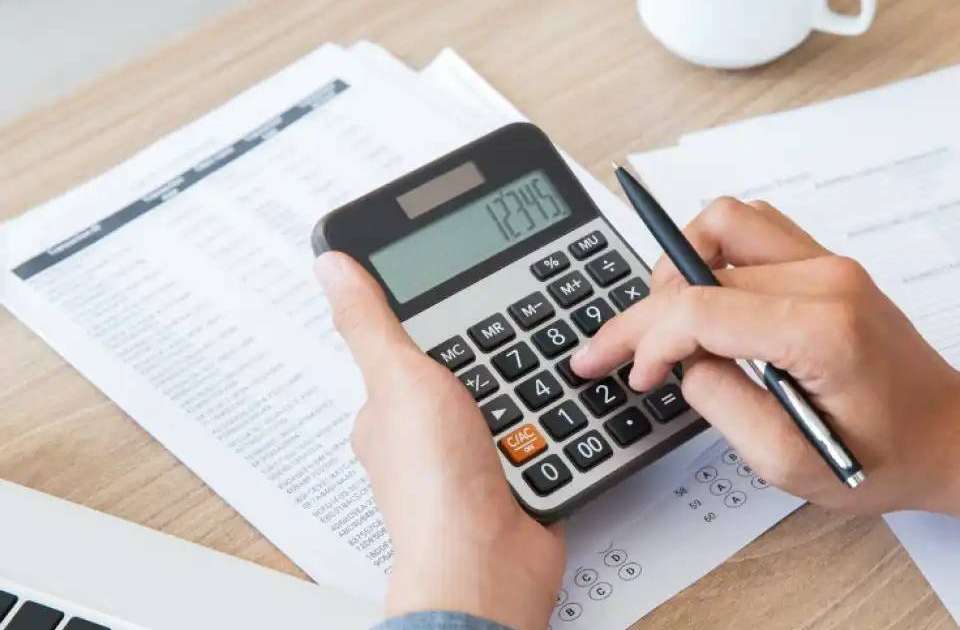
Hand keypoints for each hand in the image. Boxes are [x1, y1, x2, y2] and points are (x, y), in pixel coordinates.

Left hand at [316, 252, 563, 628]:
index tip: (473, 299)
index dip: (444, 319)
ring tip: (542, 377)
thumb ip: (372, 323)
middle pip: (470, 368)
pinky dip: (554, 424)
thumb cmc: (434, 488)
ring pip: (511, 397)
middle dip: (499, 355)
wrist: (489, 562)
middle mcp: (427, 436)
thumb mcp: (400, 379)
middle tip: (517, 341)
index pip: (413, 344)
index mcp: (389, 409)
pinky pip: (543, 432)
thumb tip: (333, 267)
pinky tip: (557, 414)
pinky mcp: (515, 476)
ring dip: (531, 389)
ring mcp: (472, 458)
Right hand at [572, 198, 959, 534]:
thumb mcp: (792, 464)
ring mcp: (830, 262)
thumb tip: (684, 362)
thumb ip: (724, 407)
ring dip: (681, 264)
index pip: (700, 307)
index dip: (645, 339)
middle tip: (616, 350)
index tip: (626, 373)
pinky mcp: (828, 262)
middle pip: (701, 261)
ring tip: (666, 323)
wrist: (953, 434)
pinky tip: (704, 303)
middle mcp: (826, 279)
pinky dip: (712, 256)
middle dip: (647, 310)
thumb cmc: (887, 456)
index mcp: (821, 331)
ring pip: (725, 221)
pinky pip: (752, 230)